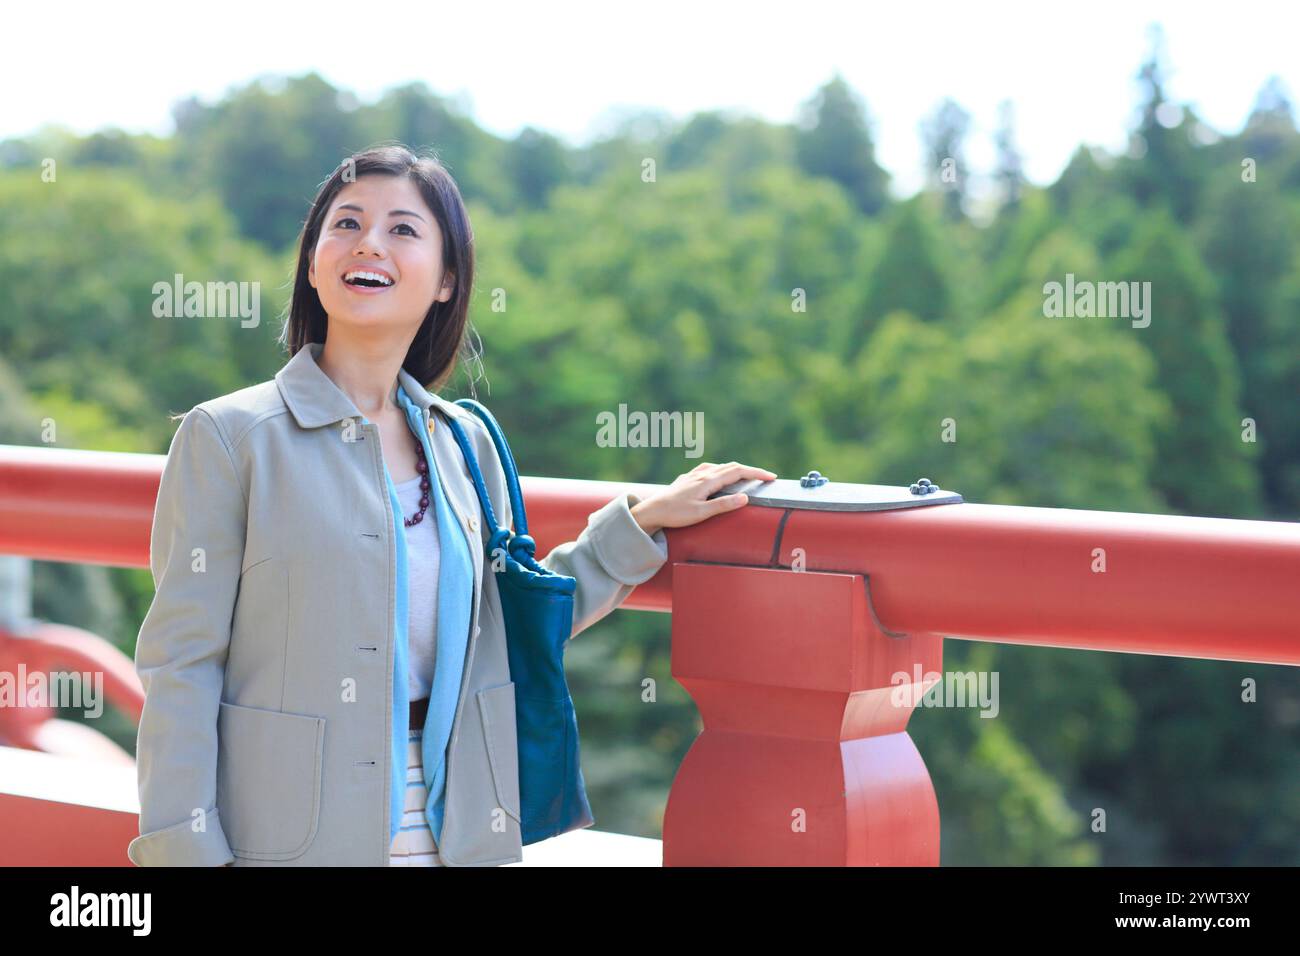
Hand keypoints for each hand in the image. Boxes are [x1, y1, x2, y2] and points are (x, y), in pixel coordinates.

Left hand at [630, 461, 777, 535]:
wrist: (651, 511)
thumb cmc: (675, 514)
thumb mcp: (701, 513)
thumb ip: (723, 505)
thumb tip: (745, 497)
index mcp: (708, 480)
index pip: (738, 472)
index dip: (756, 473)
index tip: (771, 477)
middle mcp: (702, 473)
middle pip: (732, 467)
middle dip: (750, 471)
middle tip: (765, 478)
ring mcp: (694, 474)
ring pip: (720, 467)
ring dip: (736, 470)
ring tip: (747, 477)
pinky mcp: (688, 478)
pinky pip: (710, 469)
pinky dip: (722, 471)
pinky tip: (719, 475)